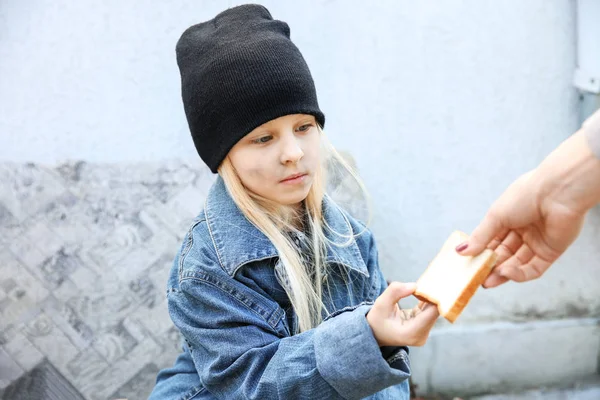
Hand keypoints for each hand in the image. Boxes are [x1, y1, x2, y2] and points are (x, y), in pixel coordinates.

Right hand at [366, 282, 438, 346]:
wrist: (374, 332)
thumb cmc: (377, 320)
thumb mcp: (381, 304)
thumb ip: (395, 292)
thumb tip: (414, 285)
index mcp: (412, 333)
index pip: (432, 313)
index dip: (435, 297)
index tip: (433, 282)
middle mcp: (421, 335)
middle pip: (435, 311)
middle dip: (434, 294)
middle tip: (432, 278)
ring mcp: (423, 331)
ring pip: (434, 309)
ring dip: (430, 295)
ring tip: (428, 281)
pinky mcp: (423, 326)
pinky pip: (429, 309)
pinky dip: (426, 299)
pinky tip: (423, 289)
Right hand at [457, 170, 586, 287]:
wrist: (558, 192)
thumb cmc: (525, 196)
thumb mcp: (495, 216)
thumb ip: (480, 237)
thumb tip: (460, 251)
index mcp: (509, 218)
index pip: (492, 241)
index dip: (481, 253)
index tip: (469, 265)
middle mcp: (523, 231)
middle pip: (504, 254)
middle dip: (490, 267)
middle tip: (478, 279)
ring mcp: (538, 242)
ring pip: (517, 263)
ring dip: (503, 273)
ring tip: (488, 281)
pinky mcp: (552, 252)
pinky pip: (534, 268)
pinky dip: (520, 274)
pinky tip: (507, 273)